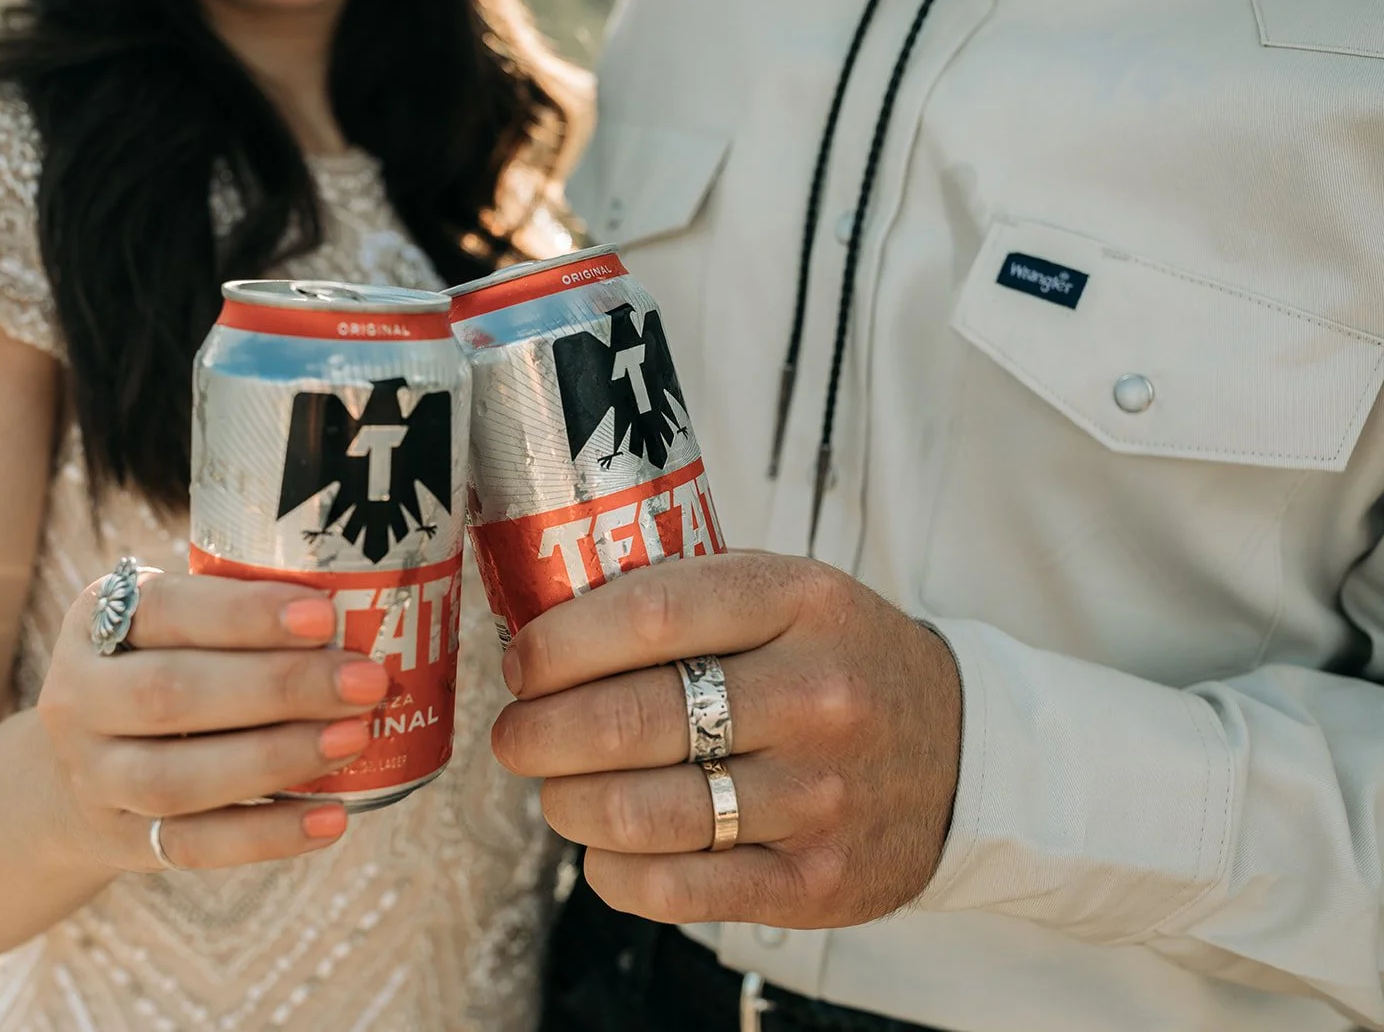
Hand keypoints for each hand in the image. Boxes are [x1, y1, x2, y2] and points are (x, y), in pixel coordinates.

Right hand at [36, 572, 386, 872]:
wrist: (75, 773)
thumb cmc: (163, 670)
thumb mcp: (176, 628)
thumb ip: (245, 620)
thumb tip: (369, 612)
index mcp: (99, 620)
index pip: (167, 610)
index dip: (244, 613)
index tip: (325, 616)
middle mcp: (79, 697)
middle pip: (170, 694)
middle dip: (278, 688)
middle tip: (366, 681)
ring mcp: (93, 777)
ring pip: (176, 778)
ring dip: (275, 759)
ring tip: (355, 740)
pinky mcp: (120, 841)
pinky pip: (194, 845)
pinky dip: (268, 835)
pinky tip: (332, 818)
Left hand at [491, 552, 961, 927]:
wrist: (964, 752)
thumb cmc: (844, 663)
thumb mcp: (790, 595)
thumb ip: (690, 597)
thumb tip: (548, 627)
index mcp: (801, 603)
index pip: (651, 614)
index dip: (560, 643)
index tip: (522, 663)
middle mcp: (816, 695)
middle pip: (630, 720)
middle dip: (539, 732)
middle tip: (518, 735)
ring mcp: (819, 794)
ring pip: (638, 811)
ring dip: (566, 803)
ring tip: (558, 789)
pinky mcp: (815, 879)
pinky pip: (674, 887)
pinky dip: (610, 871)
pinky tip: (604, 848)